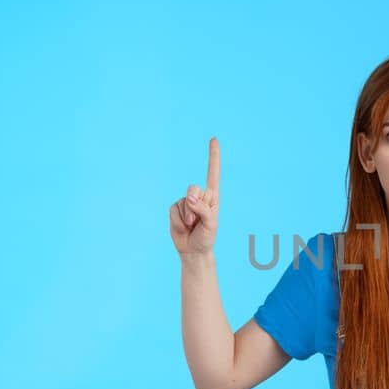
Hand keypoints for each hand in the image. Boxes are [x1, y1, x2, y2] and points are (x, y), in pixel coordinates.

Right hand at [169, 137, 221, 255]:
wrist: (193, 250)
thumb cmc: (206, 237)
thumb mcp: (211, 224)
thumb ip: (202, 209)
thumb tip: (188, 198)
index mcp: (213, 197)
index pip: (213, 173)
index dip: (213, 156)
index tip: (214, 138)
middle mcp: (200, 196)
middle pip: (194, 189)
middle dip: (195, 206)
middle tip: (197, 222)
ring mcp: (186, 202)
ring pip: (183, 202)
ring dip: (187, 217)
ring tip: (192, 226)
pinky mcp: (175, 208)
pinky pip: (174, 210)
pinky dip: (178, 221)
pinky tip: (183, 226)